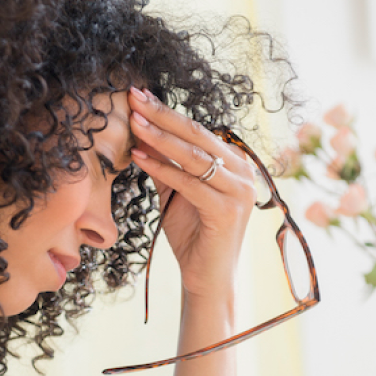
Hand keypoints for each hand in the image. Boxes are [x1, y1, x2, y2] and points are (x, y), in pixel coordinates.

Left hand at [127, 87, 256, 302]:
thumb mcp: (174, 195)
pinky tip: (139, 158)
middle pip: (196, 136)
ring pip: (194, 156)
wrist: (205, 278)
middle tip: (134, 97)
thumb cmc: (193, 237)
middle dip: (162, 115)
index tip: (138, 97)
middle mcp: (242, 171)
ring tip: (133, 122)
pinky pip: (190, 183)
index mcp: (233, 163)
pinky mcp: (228, 210)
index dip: (166, 113)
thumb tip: (141, 137)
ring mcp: (239, 190)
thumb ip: (165, 167)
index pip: (196, 131)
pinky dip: (163, 169)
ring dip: (160, 138)